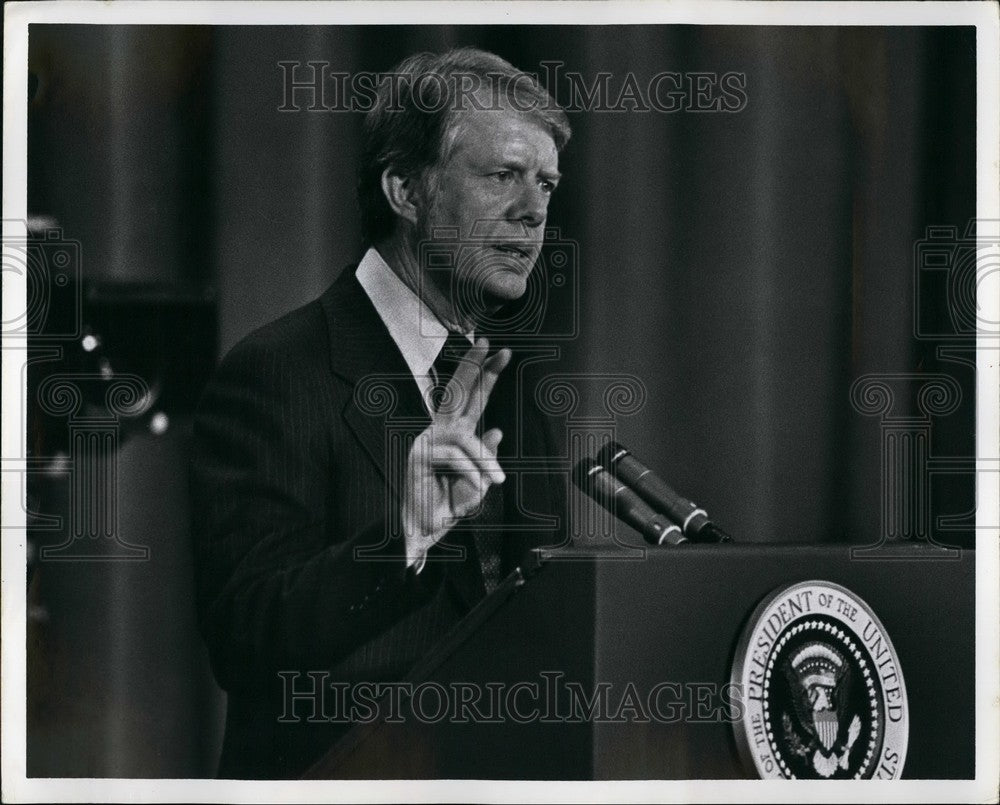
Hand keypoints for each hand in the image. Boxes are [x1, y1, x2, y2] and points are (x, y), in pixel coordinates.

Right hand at [402, 338, 510, 564]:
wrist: (424, 531)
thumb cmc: (448, 506)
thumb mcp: (477, 481)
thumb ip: (484, 457)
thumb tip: (496, 430)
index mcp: (452, 435)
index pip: (469, 399)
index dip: (483, 374)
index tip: (499, 351)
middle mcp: (438, 432)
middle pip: (458, 393)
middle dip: (475, 367)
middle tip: (491, 345)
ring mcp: (426, 441)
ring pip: (466, 437)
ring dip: (485, 461)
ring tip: (495, 480)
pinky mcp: (420, 455)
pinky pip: (456, 456)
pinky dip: (471, 473)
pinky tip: (474, 487)